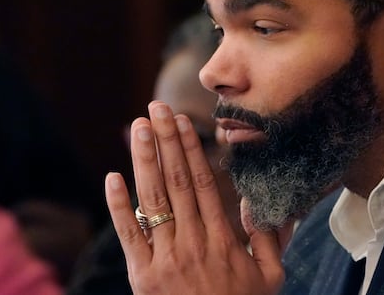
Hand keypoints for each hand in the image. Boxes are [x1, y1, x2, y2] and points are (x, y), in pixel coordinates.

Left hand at [105, 101, 285, 294]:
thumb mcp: (270, 277)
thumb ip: (268, 238)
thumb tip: (259, 201)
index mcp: (223, 240)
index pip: (203, 183)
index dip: (192, 148)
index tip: (184, 120)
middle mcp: (193, 242)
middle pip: (177, 181)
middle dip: (166, 140)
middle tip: (156, 107)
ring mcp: (166, 259)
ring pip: (154, 200)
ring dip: (144, 160)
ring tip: (137, 127)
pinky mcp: (142, 277)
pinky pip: (129, 236)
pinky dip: (119, 206)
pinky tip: (113, 177)